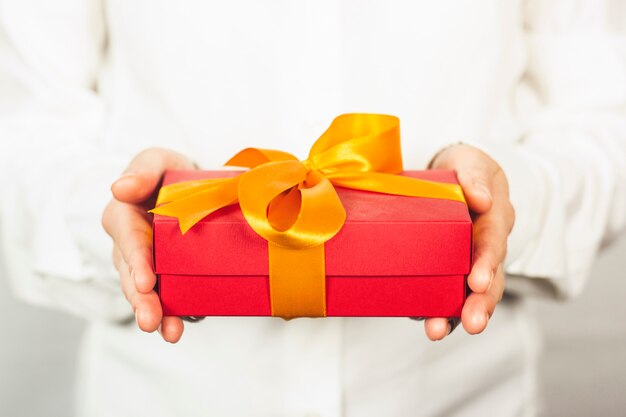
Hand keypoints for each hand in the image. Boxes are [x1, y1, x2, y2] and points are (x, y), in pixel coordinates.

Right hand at [102, 148, 195, 342]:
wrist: (186, 187)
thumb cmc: (166, 173)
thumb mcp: (157, 161)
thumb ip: (142, 170)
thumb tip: (120, 188)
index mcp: (124, 217)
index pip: (128, 240)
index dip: (137, 261)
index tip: (147, 282)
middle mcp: (131, 247)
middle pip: (133, 276)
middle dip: (141, 300)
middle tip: (151, 321)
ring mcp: (148, 265)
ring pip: (148, 292)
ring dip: (158, 314)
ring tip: (171, 333)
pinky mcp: (168, 276)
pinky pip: (170, 296)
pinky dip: (178, 312)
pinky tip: (186, 324)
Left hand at [424, 144, 514, 340]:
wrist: (454, 176)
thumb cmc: (464, 170)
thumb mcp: (471, 162)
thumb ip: (475, 176)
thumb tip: (482, 200)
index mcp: (494, 219)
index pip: (493, 242)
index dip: (487, 263)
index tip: (478, 281)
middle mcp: (486, 246)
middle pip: (490, 279)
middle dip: (481, 303)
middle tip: (472, 323)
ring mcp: (471, 262)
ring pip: (471, 294)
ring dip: (457, 315)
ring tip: (437, 331)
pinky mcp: (452, 271)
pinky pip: (448, 294)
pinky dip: (438, 310)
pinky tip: (423, 321)